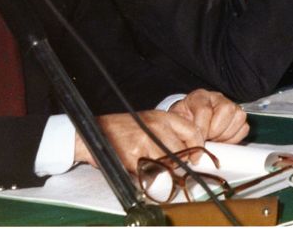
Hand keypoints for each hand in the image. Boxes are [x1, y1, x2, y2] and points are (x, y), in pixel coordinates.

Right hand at [78, 110, 203, 170]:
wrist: (94, 132)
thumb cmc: (124, 128)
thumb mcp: (150, 121)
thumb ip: (169, 133)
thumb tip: (189, 152)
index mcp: (163, 117)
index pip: (193, 131)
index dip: (197, 147)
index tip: (197, 158)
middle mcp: (157, 127)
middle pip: (181, 152)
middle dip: (177, 163)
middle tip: (167, 165)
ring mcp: (145, 141)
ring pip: (167, 165)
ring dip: (161, 171)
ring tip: (149, 164)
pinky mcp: (134, 156)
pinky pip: (149, 172)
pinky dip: (146, 175)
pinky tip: (138, 167)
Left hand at [170, 89, 248, 143]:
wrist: (188, 119)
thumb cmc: (183, 121)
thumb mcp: (176, 122)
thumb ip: (180, 130)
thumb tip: (187, 147)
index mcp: (199, 97)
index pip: (205, 110)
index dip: (202, 129)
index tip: (197, 141)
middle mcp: (217, 97)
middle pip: (227, 109)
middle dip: (216, 131)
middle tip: (207, 139)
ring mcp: (230, 105)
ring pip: (238, 116)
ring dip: (226, 135)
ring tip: (214, 140)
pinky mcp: (238, 116)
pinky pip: (244, 127)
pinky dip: (234, 138)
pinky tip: (222, 140)